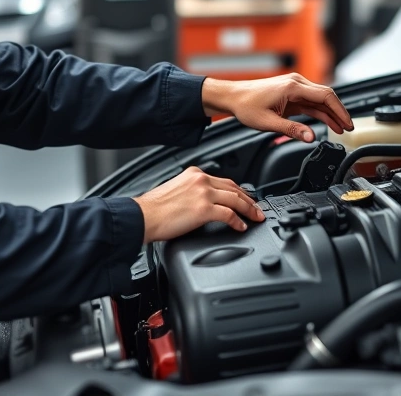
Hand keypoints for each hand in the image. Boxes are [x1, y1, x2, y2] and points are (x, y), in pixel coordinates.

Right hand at [133, 166, 264, 242]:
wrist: (142, 216)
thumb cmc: (153, 209)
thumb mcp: (176, 190)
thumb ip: (192, 191)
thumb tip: (204, 202)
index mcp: (194, 174)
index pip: (224, 181)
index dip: (239, 190)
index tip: (246, 197)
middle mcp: (201, 180)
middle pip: (234, 188)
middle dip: (249, 199)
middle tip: (257, 208)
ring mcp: (204, 194)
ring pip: (236, 199)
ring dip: (249, 209)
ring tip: (256, 217)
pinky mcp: (204, 209)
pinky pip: (229, 215)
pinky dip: (238, 221)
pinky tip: (241, 226)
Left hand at [201, 73, 353, 141]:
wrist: (232, 96)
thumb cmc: (246, 106)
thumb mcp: (269, 123)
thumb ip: (292, 130)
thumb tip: (311, 137)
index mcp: (293, 87)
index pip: (326, 96)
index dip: (340, 111)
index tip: (348, 123)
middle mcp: (296, 83)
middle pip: (327, 96)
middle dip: (339, 112)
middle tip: (348, 128)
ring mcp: (295, 86)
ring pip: (320, 99)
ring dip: (331, 113)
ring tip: (341, 128)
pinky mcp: (292, 92)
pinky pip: (311, 102)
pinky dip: (321, 112)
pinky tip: (328, 122)